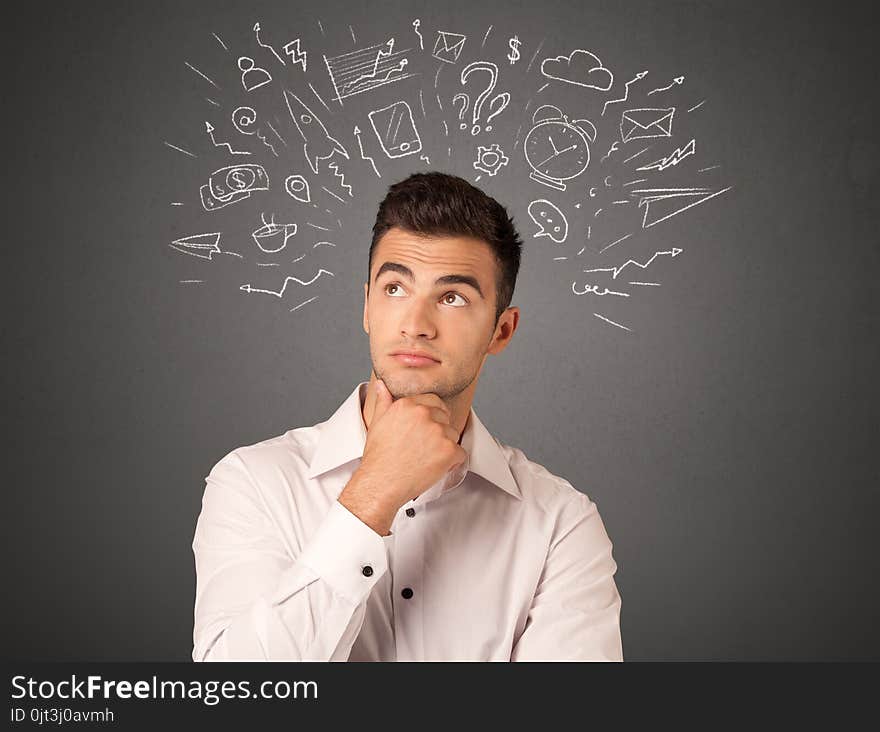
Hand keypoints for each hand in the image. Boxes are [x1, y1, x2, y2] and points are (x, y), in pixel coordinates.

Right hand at [339, 379, 467, 533]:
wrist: (381, 483)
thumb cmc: (379, 457)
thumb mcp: (377, 423)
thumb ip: (384, 400)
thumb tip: (382, 384)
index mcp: (408, 404)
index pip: (434, 401)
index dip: (432, 417)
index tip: (424, 431)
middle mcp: (424, 414)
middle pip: (445, 418)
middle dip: (439, 432)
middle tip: (423, 448)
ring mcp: (438, 432)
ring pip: (454, 435)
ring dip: (445, 447)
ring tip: (426, 459)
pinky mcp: (449, 450)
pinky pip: (460, 453)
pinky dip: (452, 463)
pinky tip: (434, 467)